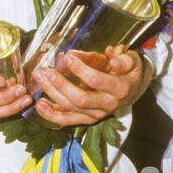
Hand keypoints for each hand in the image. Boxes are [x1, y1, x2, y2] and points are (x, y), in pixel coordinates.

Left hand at [33, 45, 149, 127]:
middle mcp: (108, 105)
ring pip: (70, 108)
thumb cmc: (129, 72)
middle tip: (47, 70)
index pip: (96, 80)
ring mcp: (96, 114)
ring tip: (40, 78)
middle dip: (60, 84)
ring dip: (52, 94)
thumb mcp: (131, 60)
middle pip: (80, 99)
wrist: (133, 90)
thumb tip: (111, 53)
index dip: (80, 69)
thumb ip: (121, 58)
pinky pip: (66, 120)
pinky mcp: (87, 119)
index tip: (67, 58)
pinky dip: (51, 114)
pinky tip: (40, 104)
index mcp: (119, 88)